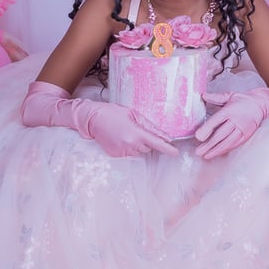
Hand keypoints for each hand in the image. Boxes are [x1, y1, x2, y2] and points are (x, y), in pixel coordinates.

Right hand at [22, 81, 177, 157]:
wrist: (92, 119)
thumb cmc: (113, 113)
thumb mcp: (133, 114)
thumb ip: (150, 126)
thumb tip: (165, 136)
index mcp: (136, 133)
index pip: (157, 144)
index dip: (168, 149)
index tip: (176, 153)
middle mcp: (130, 145)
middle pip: (148, 148)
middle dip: (147, 140)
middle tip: (136, 128)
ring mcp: (122, 152)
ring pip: (139, 151)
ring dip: (138, 144)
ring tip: (127, 132)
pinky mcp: (116, 155)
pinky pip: (129, 154)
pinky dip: (129, 147)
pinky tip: (121, 138)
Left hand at [194, 85, 268, 159]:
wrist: (262, 105)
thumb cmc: (242, 100)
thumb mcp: (230, 96)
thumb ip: (216, 97)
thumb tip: (203, 95)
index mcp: (230, 109)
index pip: (217, 120)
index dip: (207, 129)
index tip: (198, 137)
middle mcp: (236, 120)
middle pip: (221, 134)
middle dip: (209, 144)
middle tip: (198, 151)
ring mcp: (243, 129)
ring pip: (228, 142)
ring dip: (216, 150)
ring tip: (205, 156)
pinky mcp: (247, 135)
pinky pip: (235, 144)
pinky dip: (225, 150)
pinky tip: (217, 154)